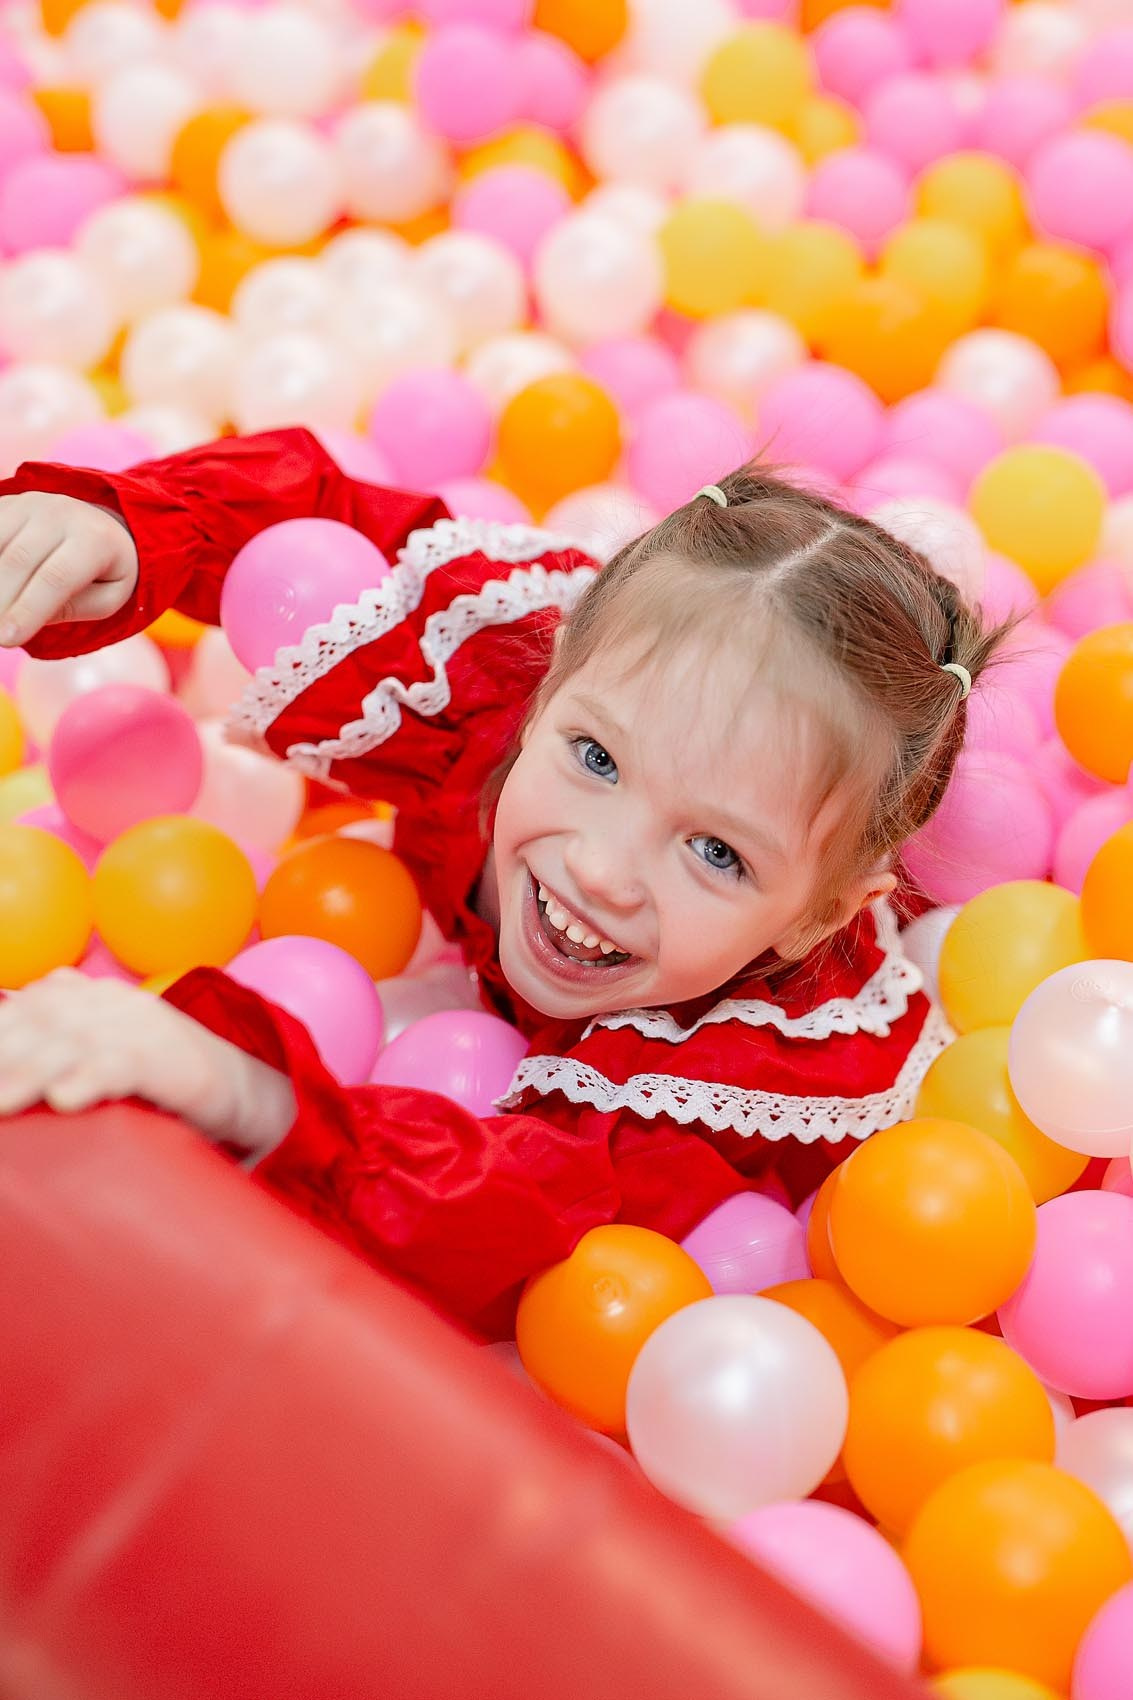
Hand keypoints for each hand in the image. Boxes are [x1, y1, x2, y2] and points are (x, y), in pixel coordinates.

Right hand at [0, 492, 139, 646]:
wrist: (100, 524)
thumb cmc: (104, 572)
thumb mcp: (106, 598)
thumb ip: (71, 609)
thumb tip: (23, 619)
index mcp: (95, 540)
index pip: (56, 578)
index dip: (28, 610)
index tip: (6, 640)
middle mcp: (61, 514)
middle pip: (18, 561)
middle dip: (0, 602)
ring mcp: (29, 504)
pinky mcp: (7, 505)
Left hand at [0, 971, 295, 1157]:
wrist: (243, 1089)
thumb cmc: (158, 1080)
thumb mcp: (102, 1053)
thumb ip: (60, 1041)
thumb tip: (11, 1037)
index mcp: (91, 997)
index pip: (31, 1005)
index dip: (2, 1027)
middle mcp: (112, 1003)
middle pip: (42, 1021)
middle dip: (6, 1051)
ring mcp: (142, 1027)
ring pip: (73, 1042)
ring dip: (30, 1072)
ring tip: (0, 1103)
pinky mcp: (170, 1059)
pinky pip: (123, 1064)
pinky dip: (91, 1079)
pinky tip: (65, 1099)